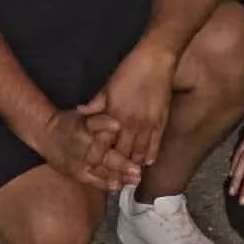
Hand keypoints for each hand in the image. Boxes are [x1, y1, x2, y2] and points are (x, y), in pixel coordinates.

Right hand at [36, 106, 136, 191]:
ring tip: (134, 178)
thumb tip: (117, 115)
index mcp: (83, 125)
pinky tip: (119, 185)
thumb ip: (99, 115)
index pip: (95, 123)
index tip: (118, 125)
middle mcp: (81, 144)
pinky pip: (94, 179)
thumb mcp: (82, 114)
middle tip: (136, 168)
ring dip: (119, 175)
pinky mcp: (77, 172)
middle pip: (102, 153)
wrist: (46, 136)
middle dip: (120, 162)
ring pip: (101, 169)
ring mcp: (79, 161)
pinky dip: (106, 183)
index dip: (106, 124)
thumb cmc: (70, 123)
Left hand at [86, 48, 175, 167]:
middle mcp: (130, 125)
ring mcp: (147, 125)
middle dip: (115, 169)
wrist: (155, 62)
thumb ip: (96, 104)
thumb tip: (82, 111)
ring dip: (133, 165)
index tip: (89, 168)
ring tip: (128, 176)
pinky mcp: (161, 122)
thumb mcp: (107, 87)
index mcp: (114, 115)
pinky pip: (155, 145)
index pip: (102, 144)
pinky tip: (147, 162)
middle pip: (121, 155)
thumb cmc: (128, 71)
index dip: (96, 158)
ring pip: (139, 154)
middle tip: (111, 181)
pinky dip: (150, 155)